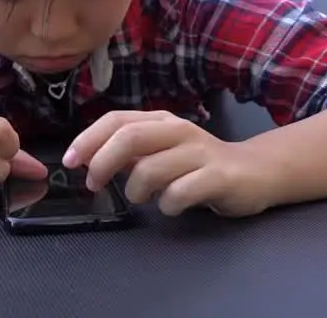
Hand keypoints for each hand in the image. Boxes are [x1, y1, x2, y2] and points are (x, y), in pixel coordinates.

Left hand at [62, 110, 271, 217]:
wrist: (255, 172)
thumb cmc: (200, 165)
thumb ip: (129, 153)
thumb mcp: (162, 153)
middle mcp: (180, 131)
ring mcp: (200, 153)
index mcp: (162, 122)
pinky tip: (173, 206)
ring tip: (143, 197)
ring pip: (150, 168)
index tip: (71, 162)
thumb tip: (90, 158)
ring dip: (136, 190)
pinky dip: (167, 205)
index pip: (116, 120)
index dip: (88, 140)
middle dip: (102, 163)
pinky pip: (180, 193)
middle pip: (129, 137)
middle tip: (94, 184)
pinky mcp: (218, 177)